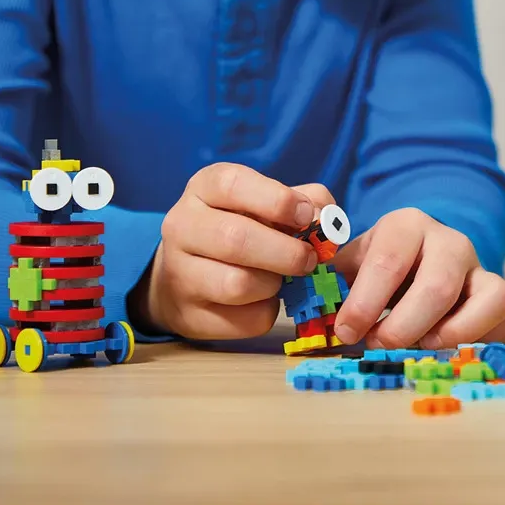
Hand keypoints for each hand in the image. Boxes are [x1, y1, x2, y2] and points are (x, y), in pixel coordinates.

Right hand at [138, 165, 333, 340]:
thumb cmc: (240, 228)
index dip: (277, 200)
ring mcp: (178, 273)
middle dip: (286, 252)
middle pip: (236, 239)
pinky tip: (263, 300)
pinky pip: (243, 320)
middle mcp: (182, 226)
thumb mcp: (266, 202)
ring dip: (274, 285)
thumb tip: (326, 218)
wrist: (186, 276)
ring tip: (280, 279)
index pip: (233, 185)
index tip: (305, 216)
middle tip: (308, 259)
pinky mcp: (189, 315)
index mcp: (203, 188)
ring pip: (237, 284)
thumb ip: (304, 200)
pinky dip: (266, 312)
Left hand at [331, 208, 504, 350]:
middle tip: (379, 344)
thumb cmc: (376, 271)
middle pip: (438, 286)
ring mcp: (480, 267)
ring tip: (421, 344)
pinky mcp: (500, 296)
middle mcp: (449, 241)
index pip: (388, 261)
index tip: (347, 331)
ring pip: (492, 295)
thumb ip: (328, 286)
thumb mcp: (348, 267)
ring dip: (452, 332)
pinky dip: (481, 339)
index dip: (365, 302)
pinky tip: (447, 347)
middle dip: (403, 325)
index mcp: (406, 226)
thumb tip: (306, 313)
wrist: (414, 260)